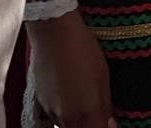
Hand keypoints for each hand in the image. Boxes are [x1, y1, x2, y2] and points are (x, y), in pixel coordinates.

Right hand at [26, 11, 115, 127]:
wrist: (54, 31)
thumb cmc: (82, 49)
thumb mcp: (103, 78)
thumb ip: (105, 107)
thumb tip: (110, 124)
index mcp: (83, 114)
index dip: (106, 127)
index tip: (110, 122)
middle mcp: (64, 118)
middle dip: (91, 125)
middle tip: (100, 114)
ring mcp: (49, 111)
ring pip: (65, 126)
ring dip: (77, 121)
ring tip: (85, 100)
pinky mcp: (40, 102)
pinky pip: (55, 116)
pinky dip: (65, 111)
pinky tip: (71, 92)